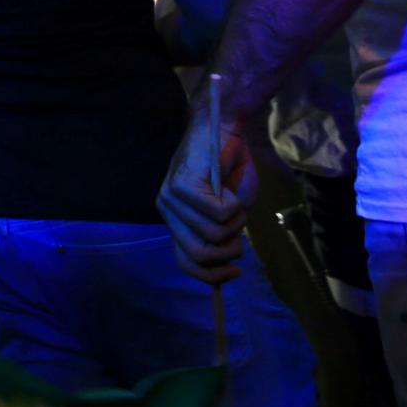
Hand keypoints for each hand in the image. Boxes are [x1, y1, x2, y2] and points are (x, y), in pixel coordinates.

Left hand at [156, 115, 256, 284]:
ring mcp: (171, 198)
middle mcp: (167, 211)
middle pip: (199, 254)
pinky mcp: (181, 185)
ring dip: (236, 221)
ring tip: (233, 199)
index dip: (212, 276)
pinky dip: (235, 205)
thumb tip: (224, 271)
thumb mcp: (230, 214)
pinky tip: (227, 186)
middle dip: (229, 251)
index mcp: (176, 221)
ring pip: (213, 234)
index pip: (186, 262)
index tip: (235, 272)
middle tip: (240, 230)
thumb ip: (222, 237)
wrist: (225, 130)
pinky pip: (219, 213)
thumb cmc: (229, 170)